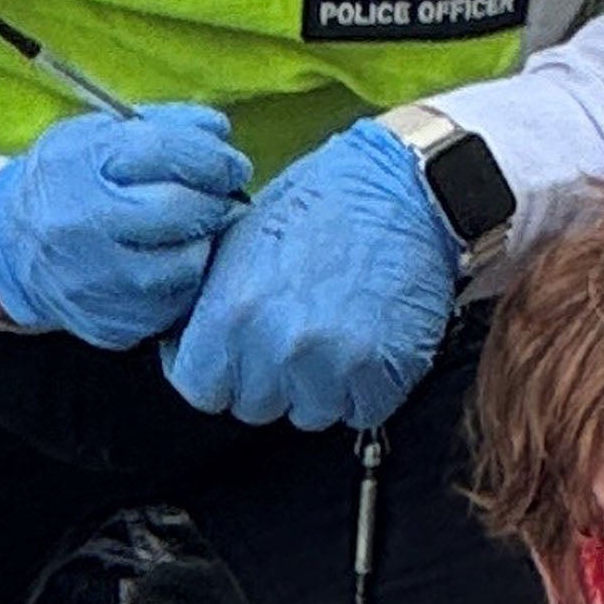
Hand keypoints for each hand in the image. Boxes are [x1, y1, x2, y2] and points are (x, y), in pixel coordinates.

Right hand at [0, 104, 253, 348]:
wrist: (13, 249)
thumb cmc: (67, 183)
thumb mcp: (98, 135)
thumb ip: (162, 125)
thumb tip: (219, 132)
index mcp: (77, 166)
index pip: (165, 152)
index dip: (213, 158)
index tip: (230, 164)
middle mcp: (81, 227)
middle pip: (182, 211)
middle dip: (212, 201)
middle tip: (215, 197)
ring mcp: (96, 283)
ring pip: (188, 264)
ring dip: (200, 244)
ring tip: (185, 232)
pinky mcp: (112, 324)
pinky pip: (176, 303)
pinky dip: (183, 282)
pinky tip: (166, 263)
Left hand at [163, 118, 459, 431]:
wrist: (411, 189)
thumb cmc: (326, 201)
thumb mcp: (243, 237)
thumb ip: (213, 302)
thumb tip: (191, 341)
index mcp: (231, 310)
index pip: (199, 388)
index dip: (218, 373)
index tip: (234, 359)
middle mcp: (276, 344)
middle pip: (254, 406)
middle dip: (270, 378)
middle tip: (296, 332)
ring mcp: (332, 364)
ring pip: (309, 414)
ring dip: (320, 387)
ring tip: (337, 334)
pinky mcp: (383, 374)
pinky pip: (362, 412)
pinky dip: (366, 390)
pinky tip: (369, 345)